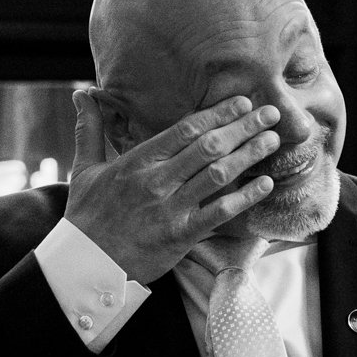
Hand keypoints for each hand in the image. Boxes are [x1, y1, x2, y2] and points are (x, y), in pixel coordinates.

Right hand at [63, 88, 282, 281]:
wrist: (86, 264)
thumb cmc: (87, 217)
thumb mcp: (84, 168)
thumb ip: (90, 129)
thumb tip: (83, 92)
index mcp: (137, 161)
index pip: (185, 129)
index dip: (217, 113)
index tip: (241, 102)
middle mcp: (157, 180)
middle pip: (208, 147)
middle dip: (242, 128)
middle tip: (271, 114)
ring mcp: (171, 208)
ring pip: (217, 175)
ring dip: (249, 155)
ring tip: (272, 140)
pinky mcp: (181, 235)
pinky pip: (219, 212)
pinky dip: (244, 197)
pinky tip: (265, 184)